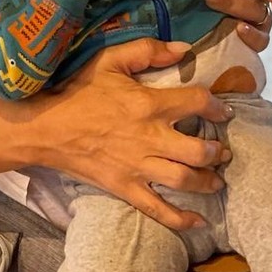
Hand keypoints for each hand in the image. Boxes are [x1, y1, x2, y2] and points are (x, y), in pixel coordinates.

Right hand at [47, 38, 233, 229]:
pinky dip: (181, 219)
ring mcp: (138, 167)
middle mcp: (149, 138)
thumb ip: (148, 51)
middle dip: (217, 152)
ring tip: (216, 179)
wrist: (47, 127)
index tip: (224, 110)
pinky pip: (158, 209)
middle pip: (198, 151)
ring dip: (207, 181)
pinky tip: (199, 222)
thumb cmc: (79, 91)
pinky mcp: (126, 188)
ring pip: (184, 180)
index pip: (196, 103)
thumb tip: (184, 48)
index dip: (217, 106)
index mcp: (148, 104)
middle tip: (224, 151)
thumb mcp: (110, 60)